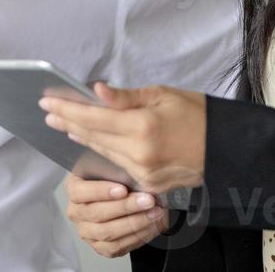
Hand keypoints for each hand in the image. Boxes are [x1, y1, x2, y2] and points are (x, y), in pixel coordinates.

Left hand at [42, 82, 205, 194]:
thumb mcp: (162, 94)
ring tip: (64, 124)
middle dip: (68, 122)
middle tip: (49, 112)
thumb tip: (96, 90)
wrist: (226, 148)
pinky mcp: (148, 185)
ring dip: (81, 137)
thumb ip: (126, 97)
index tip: (47, 102)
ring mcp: (143, 173)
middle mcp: (139, 153)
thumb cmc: (197, 114)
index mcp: (143, 126)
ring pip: (102, 152)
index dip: (68, 109)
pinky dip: (102, 151)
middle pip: (93, 136)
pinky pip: (118, 165)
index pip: (93, 117)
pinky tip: (90, 141)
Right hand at [63, 173, 169, 258]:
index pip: (80, 192)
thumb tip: (133, 170)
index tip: (123, 189)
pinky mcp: (99, 247)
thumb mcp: (112, 169)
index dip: (101, 191)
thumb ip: (117, 169)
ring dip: (135, 223)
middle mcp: (76, 212)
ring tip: (154, 213)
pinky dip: (136, 237)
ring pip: (107, 232)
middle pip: (97, 213)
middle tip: (148, 200)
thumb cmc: (117, 181)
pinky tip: (150, 226)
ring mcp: (87, 232)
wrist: (123, 199)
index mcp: (75, 188)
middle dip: (126, 207)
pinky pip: (116, 247)